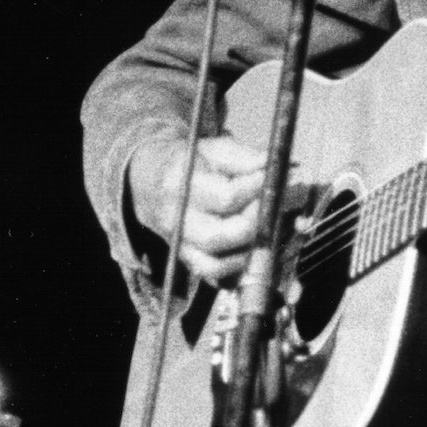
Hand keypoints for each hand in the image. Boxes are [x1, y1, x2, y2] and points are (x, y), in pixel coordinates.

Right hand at [127, 133, 266, 283]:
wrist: (149, 182)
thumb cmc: (188, 164)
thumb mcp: (212, 149)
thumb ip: (244, 157)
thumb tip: (278, 165)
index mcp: (178, 184)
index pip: (225, 197)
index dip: (257, 189)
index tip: (274, 177)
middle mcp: (175, 220)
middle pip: (220, 236)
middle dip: (255, 222)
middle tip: (271, 204)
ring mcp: (179, 244)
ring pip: (215, 265)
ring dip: (247, 250)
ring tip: (261, 226)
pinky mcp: (186, 260)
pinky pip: (213, 276)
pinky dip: (236, 268)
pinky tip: (249, 246)